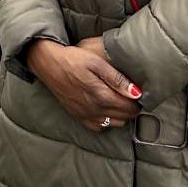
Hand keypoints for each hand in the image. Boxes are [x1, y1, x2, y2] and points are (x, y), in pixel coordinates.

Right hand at [26, 37, 142, 131]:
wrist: (48, 64)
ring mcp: (85, 115)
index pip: (130, 107)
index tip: (139, 92)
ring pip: (113, 123)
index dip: (138, 101)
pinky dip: (107, 121)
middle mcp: (94, 110)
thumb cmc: (73, 59)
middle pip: (124, 117)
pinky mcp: (77, 116)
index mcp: (101, 96)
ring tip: (120, 101)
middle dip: (131, 108)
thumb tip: (137, 93)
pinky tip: (106, 109)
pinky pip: (99, 127)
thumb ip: (117, 79)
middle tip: (132, 95)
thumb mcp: (97, 62)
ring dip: (121, 115)